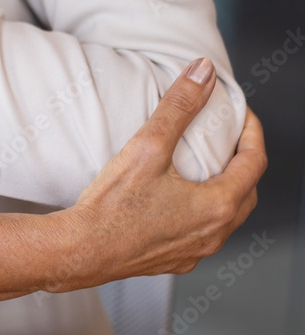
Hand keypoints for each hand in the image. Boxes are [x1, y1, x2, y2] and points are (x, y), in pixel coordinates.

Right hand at [52, 57, 266, 291]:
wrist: (80, 251)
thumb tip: (202, 74)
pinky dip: (202, 213)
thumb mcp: (147, 147)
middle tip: (229, 140)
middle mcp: (213, 233)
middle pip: (247, 192)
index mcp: (217, 206)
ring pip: (227, 217)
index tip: (242, 116)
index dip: (253, 132)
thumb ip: (179, 107)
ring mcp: (194, 252)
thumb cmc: (111, 208)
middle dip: (243, 162)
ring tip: (206, 169)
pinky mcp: (174, 261)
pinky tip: (179, 202)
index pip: (255, 161)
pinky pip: (202, 234)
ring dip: (225, 190)